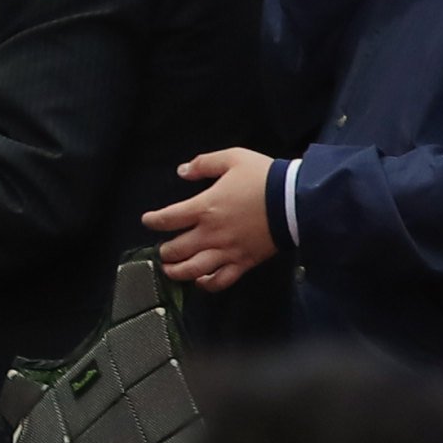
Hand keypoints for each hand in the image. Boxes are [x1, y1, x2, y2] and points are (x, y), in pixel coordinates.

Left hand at [142, 148, 277, 290]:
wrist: (295, 201)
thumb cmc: (263, 178)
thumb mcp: (232, 158)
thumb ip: (204, 163)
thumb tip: (182, 171)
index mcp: (205, 207)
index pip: (168, 219)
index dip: (153, 221)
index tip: (147, 221)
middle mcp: (211, 233)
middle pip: (177, 249)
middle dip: (164, 251)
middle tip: (162, 250)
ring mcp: (227, 251)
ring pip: (193, 269)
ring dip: (177, 272)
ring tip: (170, 270)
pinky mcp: (243, 262)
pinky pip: (221, 280)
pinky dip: (207, 284)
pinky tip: (200, 281)